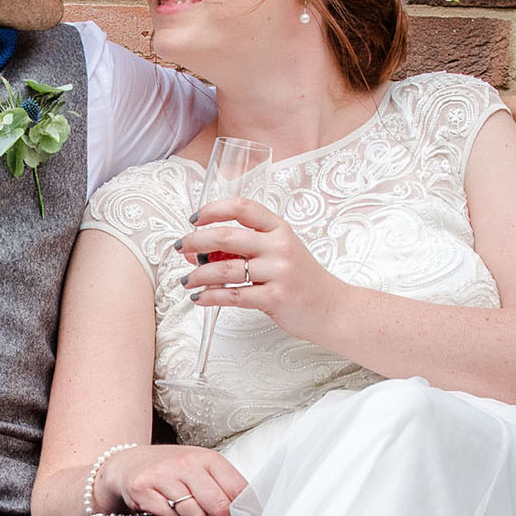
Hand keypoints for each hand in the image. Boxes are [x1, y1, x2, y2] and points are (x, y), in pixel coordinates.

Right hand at [100, 443, 249, 515]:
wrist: (126, 465)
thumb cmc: (170, 472)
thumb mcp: (199, 470)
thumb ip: (223, 488)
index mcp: (207, 458)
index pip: (237, 489)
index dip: (247, 513)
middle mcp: (186, 463)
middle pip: (219, 504)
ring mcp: (164, 475)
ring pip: (194, 515)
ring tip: (185, 511)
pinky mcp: (143, 489)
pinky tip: (164, 510)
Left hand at [177, 197, 342, 344]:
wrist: (333, 308)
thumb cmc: (303, 280)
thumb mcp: (281, 253)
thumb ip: (248, 247)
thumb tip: (203, 250)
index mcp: (279, 229)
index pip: (242, 207)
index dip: (213, 209)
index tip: (194, 218)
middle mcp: (279, 246)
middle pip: (226, 236)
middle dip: (196, 241)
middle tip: (181, 247)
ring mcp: (278, 272)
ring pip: (224, 268)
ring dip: (198, 274)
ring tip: (186, 280)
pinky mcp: (275, 297)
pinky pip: (233, 295)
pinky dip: (210, 297)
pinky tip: (200, 298)